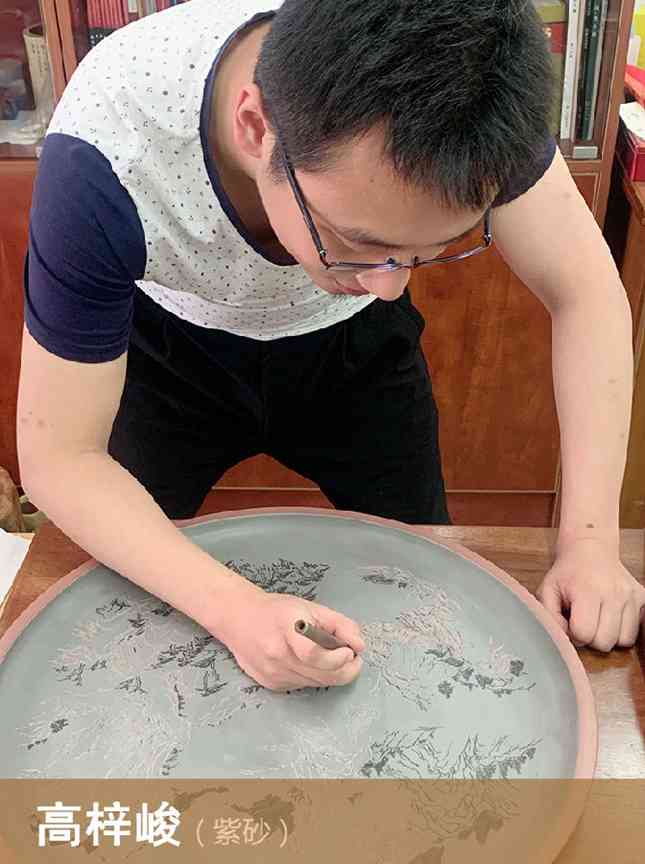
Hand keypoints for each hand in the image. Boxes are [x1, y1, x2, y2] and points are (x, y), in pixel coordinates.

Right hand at [207, 581, 365, 690]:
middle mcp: (277, 655)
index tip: (350, 651)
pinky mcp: (271, 685)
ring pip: (315, 684)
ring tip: (333, 657)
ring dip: (331, 674)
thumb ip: (339, 624)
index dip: (338, 658)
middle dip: (345, 670)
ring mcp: (273, 673)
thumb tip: (359, 646)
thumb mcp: (310, 607)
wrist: (237, 618)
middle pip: (321, 675)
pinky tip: (309, 663)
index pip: (315, 654)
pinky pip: (303, 686)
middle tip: (353, 658)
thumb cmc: (276, 610)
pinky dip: (313, 677)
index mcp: (287, 629)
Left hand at [536, 539, 644, 651]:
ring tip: (598, 618)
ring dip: (608, 635)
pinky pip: (636, 632)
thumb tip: (563, 638)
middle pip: (604, 642)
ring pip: (624, 641)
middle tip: (584, 621)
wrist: (591, 550)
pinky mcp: (642, 598)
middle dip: (591, 638)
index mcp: (587, 590)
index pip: (584, 633)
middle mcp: (614, 593)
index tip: (570, 621)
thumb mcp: (547, 590)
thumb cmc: (568, 573)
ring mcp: (631, 596)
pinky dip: (623, 630)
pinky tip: (611, 617)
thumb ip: (549, 616)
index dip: (573, 633)